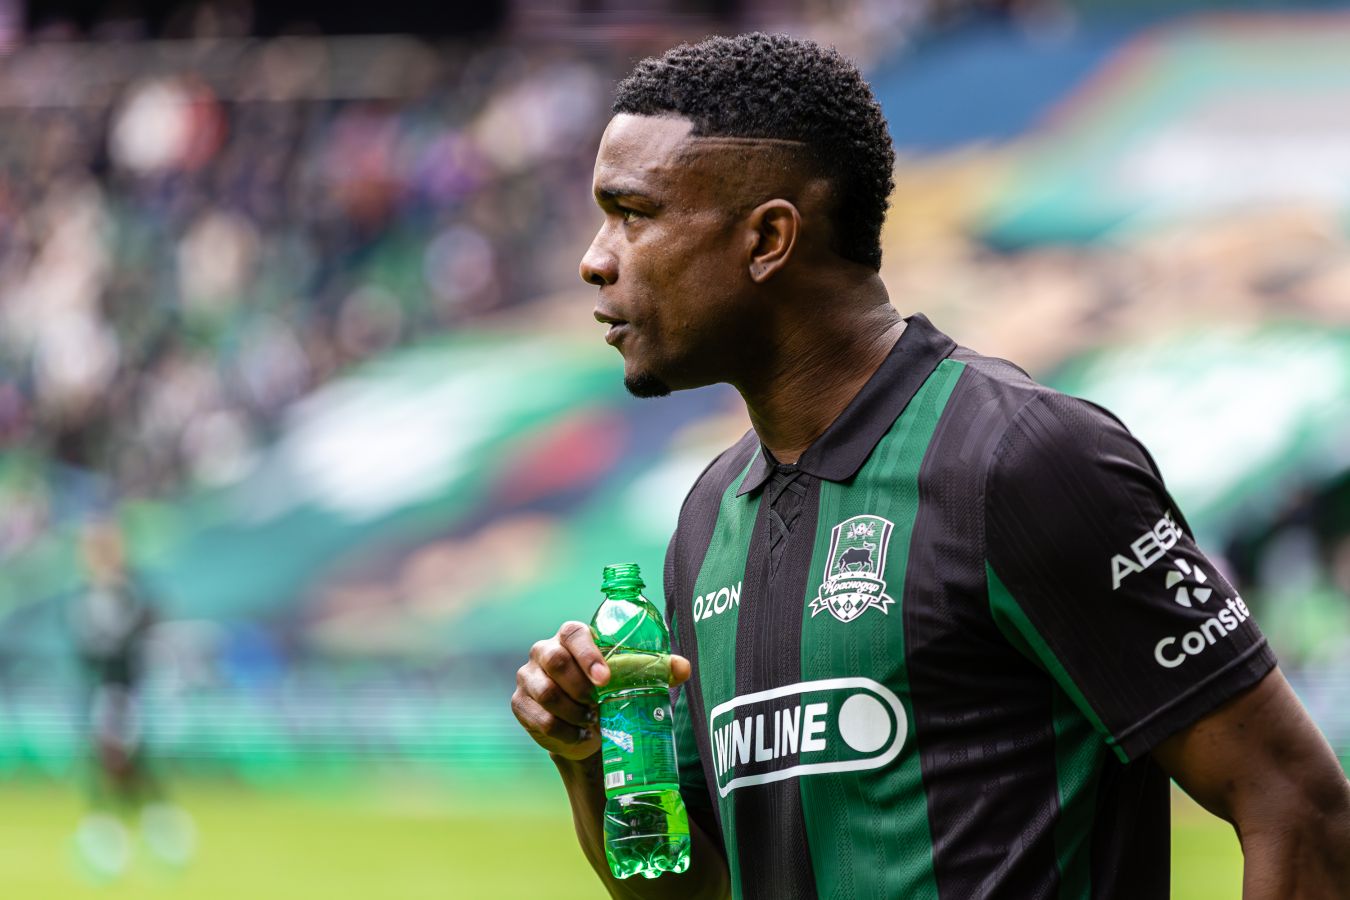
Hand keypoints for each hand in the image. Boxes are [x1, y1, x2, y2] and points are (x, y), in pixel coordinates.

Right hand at [511, 620, 691, 760]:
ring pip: (547, 693)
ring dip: (574, 712)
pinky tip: (579, 735)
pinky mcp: (520, 703)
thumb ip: (657, 669)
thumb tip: (683, 667)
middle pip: (555, 661)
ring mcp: (528, 676)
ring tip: (593, 721)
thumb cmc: (611, 689)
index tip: (606, 680)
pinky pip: (540, 720)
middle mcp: (544, 650)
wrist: (586, 723)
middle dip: (580, 688)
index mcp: (571, 635)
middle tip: (600, 707)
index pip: (574, 634)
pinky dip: (564, 732)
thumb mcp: (633, 677)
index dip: (588, 655)